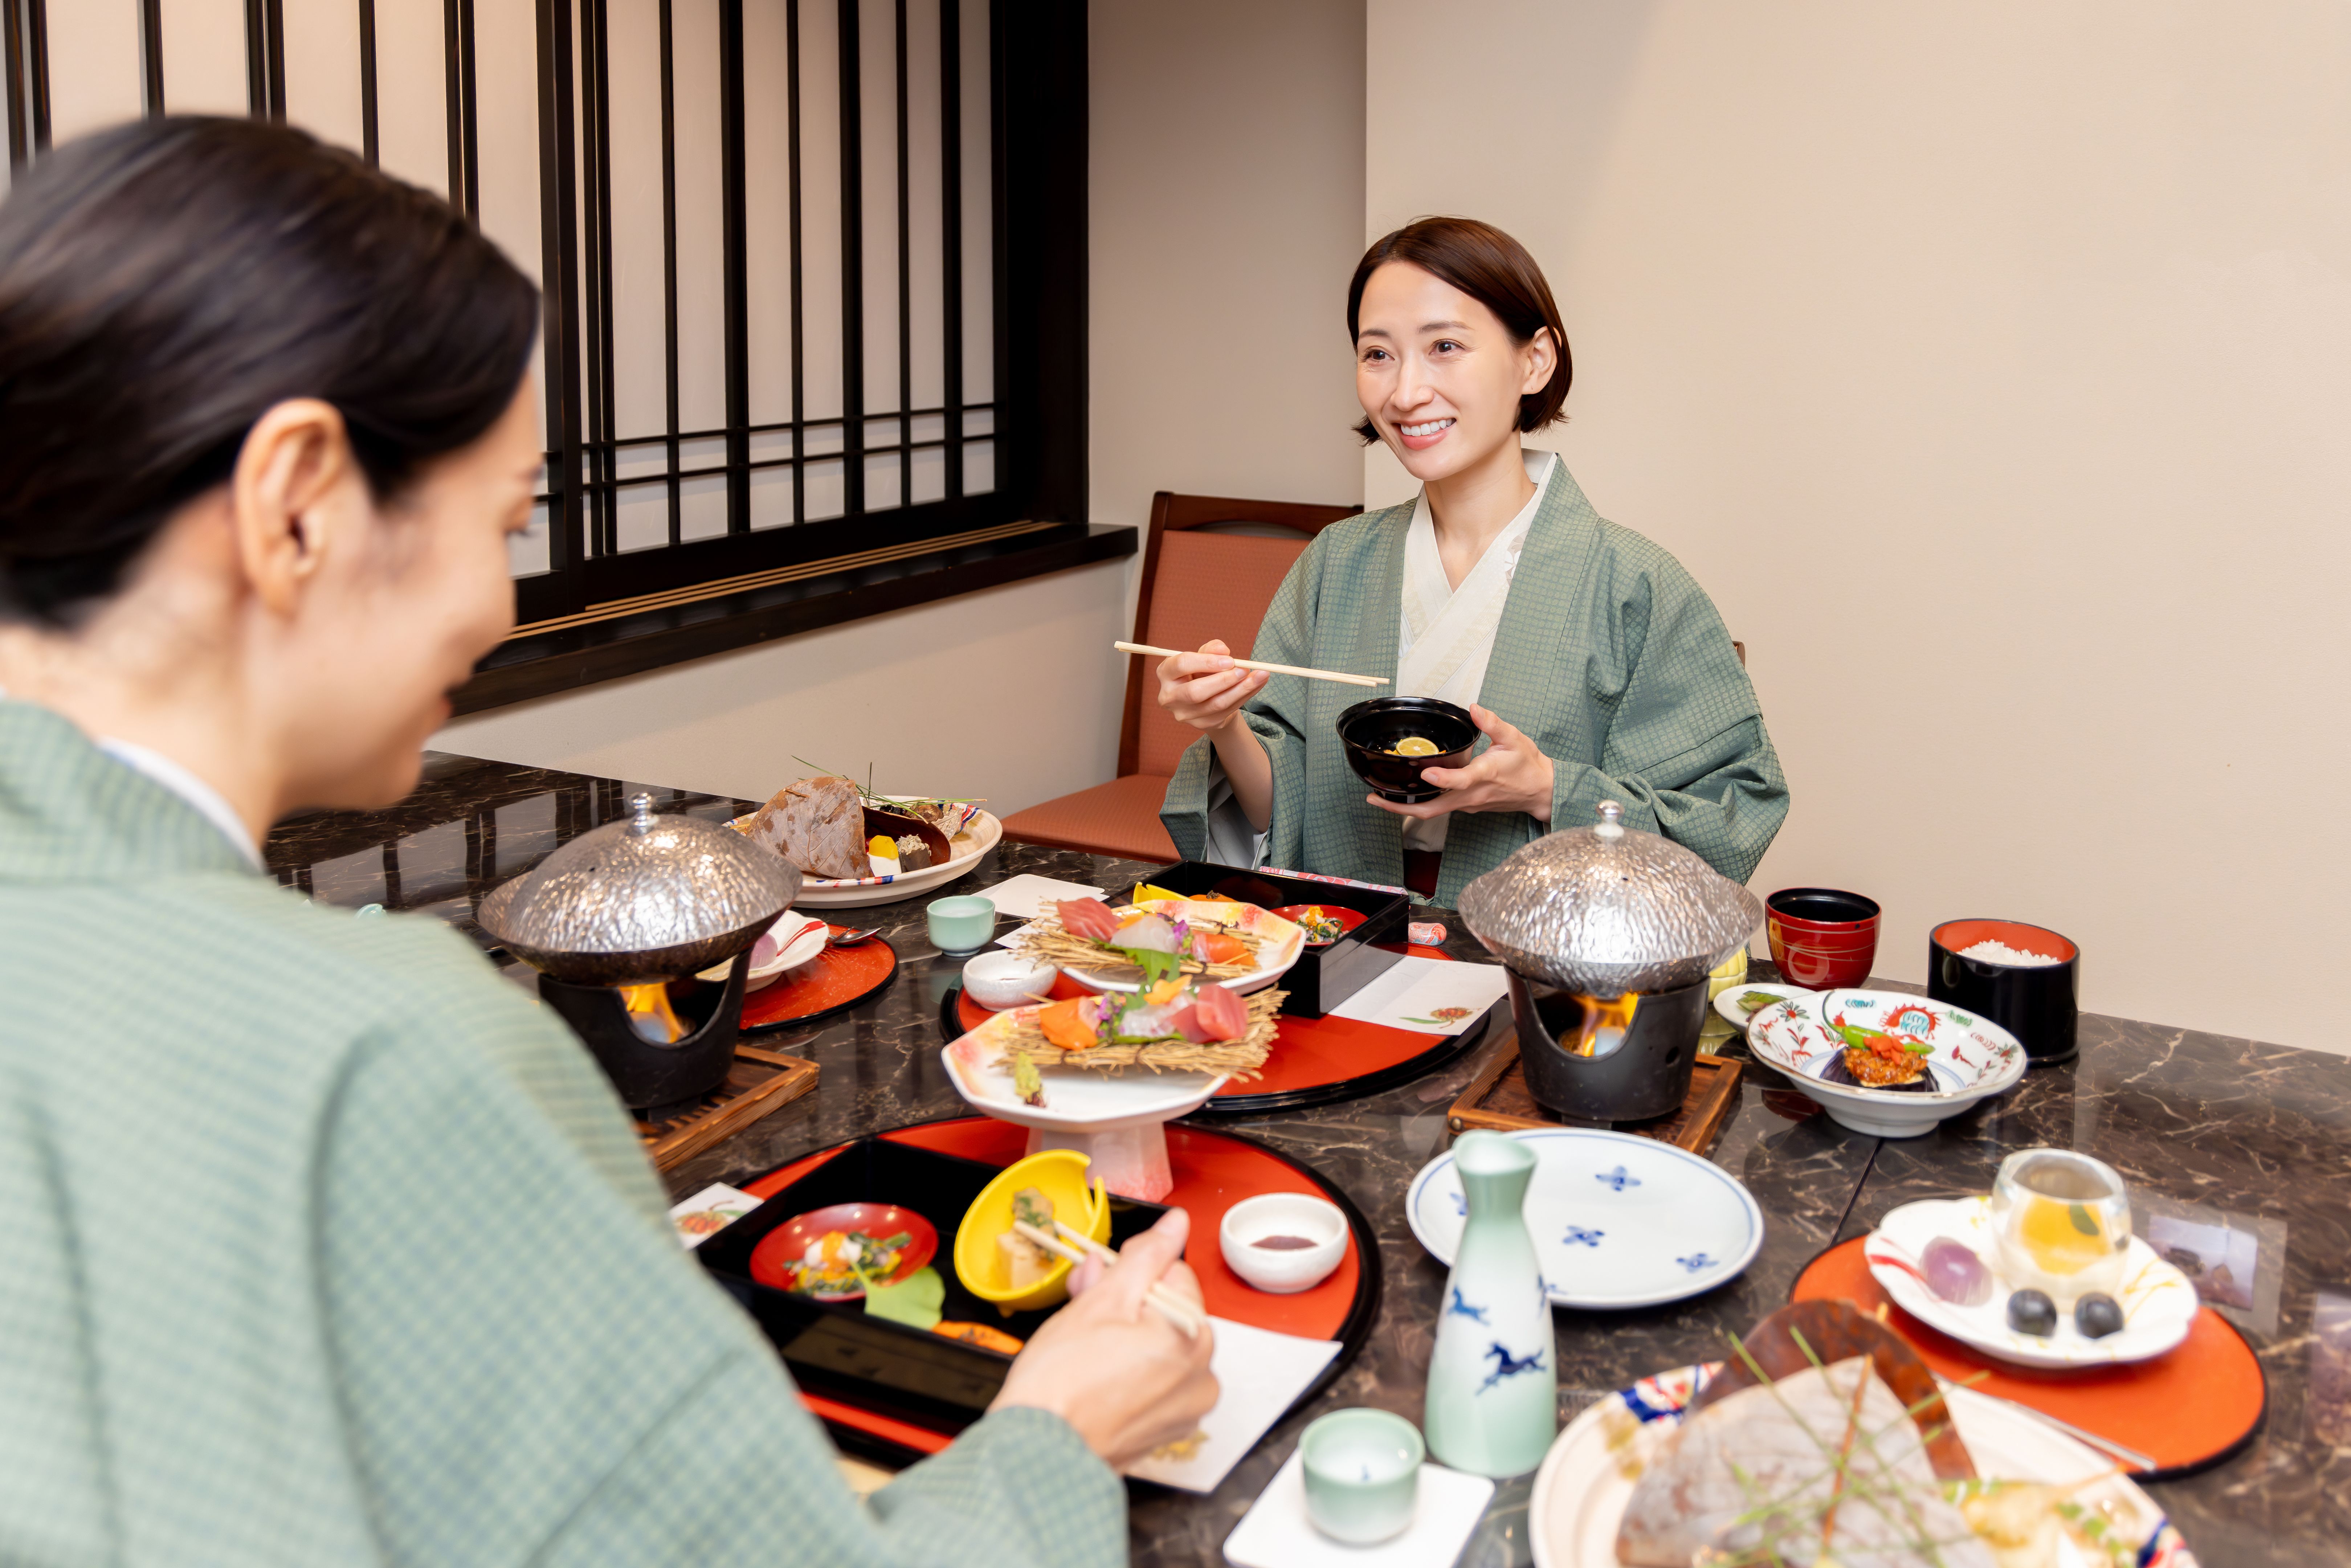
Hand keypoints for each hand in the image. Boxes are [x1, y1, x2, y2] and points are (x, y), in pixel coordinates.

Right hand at [988, 1208, 1218, 1468]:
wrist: (1038, 1452)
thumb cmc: (1061, 1380)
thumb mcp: (1103, 1299)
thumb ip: (1146, 1256)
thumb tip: (1176, 1223)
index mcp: (1193, 1335)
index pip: (1173, 1274)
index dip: (1130, 1272)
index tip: (1099, 1280)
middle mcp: (1202, 1373)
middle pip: (1167, 1310)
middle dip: (1126, 1301)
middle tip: (1082, 1305)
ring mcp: (1186, 1406)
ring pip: (1159, 1345)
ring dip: (1126, 1334)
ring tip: (1083, 1343)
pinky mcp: (1167, 1428)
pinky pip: (1155, 1382)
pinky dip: (1130, 1372)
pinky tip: (1095, 1375)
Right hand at [1156, 639, 1268, 734]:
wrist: (1207, 696)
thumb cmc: (1202, 670)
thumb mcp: (1204, 655)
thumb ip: (1211, 649)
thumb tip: (1223, 650)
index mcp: (1165, 673)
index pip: (1181, 665)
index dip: (1206, 662)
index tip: (1230, 659)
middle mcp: (1169, 697)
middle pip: (1195, 692)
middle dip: (1223, 680)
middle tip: (1244, 669)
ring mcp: (1185, 714)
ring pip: (1215, 704)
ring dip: (1241, 689)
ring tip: (1260, 676)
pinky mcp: (1203, 723)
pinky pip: (1227, 711)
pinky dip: (1245, 696)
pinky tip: (1257, 685)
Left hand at [1367, 703, 1555, 823]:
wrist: (1540, 791)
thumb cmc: (1527, 765)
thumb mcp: (1514, 738)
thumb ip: (1493, 723)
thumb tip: (1474, 708)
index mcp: (1485, 775)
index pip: (1461, 781)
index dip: (1443, 779)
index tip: (1426, 773)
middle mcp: (1472, 795)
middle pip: (1433, 809)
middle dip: (1402, 808)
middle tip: (1374, 799)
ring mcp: (1468, 804)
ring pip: (1434, 811)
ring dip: (1407, 808)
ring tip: (1379, 797)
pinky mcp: (1467, 807)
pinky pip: (1441, 808)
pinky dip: (1422, 803)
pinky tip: (1407, 792)